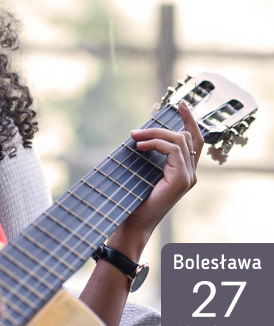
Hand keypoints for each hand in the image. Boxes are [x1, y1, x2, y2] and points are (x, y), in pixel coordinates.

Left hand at [120, 100, 203, 240]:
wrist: (133, 221)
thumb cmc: (134, 199)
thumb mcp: (142, 170)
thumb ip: (149, 154)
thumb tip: (139, 135)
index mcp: (184, 170)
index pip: (193, 140)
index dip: (189, 120)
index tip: (179, 103)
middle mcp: (191, 173)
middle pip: (186, 136)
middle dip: (160, 128)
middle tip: (135, 132)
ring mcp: (188, 177)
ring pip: (180, 141)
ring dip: (154, 135)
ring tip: (134, 138)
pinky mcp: (182, 179)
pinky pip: (174, 151)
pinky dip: (156, 144)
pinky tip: (139, 146)